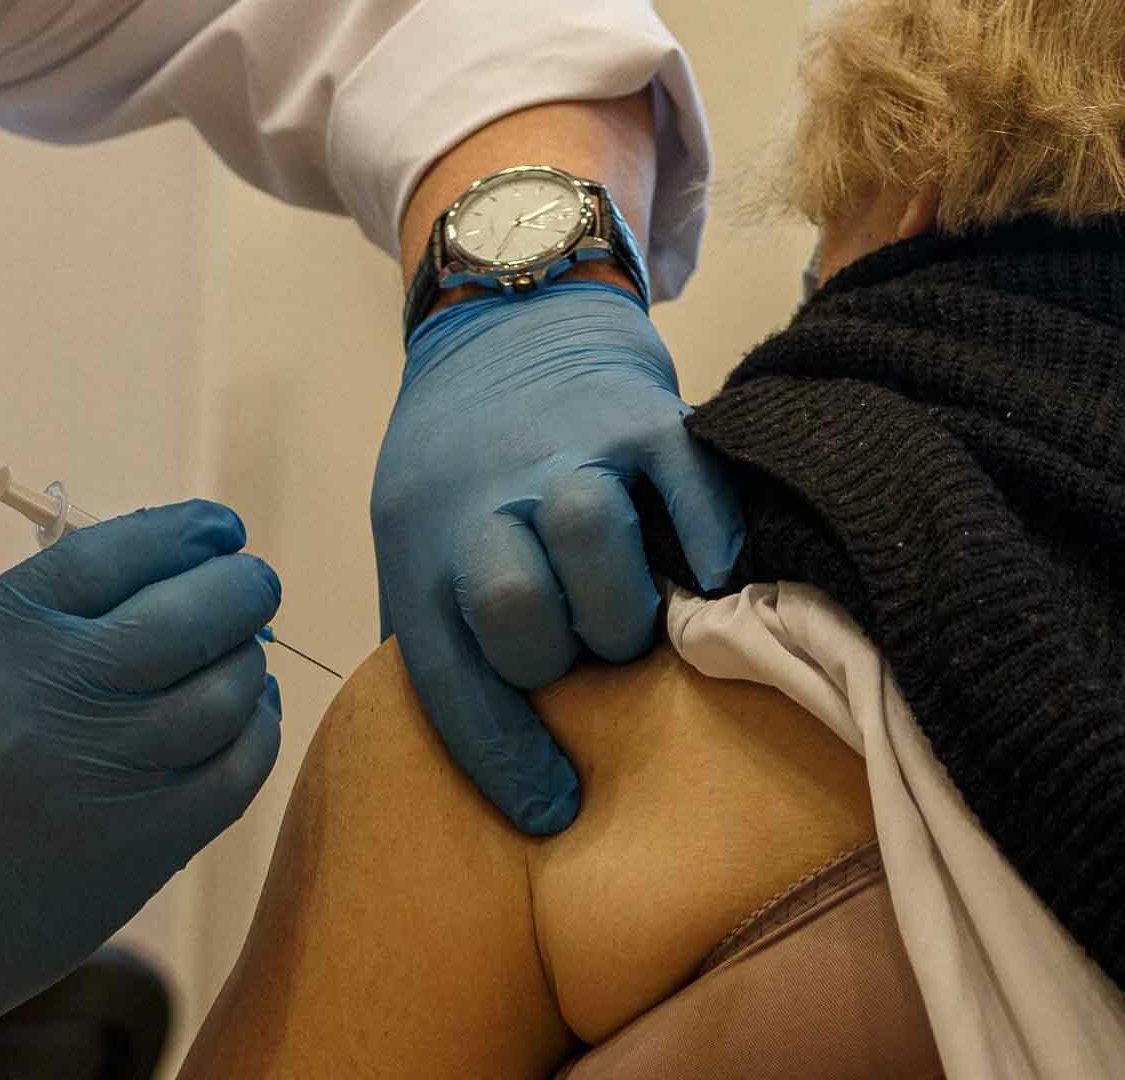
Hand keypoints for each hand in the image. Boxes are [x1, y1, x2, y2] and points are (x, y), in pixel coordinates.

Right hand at [0, 501, 283, 1065]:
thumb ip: (35, 611)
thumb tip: (151, 566)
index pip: (115, 553)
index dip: (182, 531)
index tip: (219, 528)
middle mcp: (56, 698)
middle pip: (190, 615)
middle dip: (241, 587)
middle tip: (252, 583)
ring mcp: (105, 777)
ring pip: (226, 693)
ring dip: (249, 659)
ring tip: (242, 652)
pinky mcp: (140, 850)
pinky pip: (236, 774)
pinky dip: (257, 731)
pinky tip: (248, 716)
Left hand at [371, 283, 744, 834]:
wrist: (507, 313)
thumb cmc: (461, 457)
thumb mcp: (414, 533)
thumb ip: (441, 624)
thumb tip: (486, 750)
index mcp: (420, 543)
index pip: (450, 679)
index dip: (505, 761)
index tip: (552, 811)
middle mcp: (483, 497)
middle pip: (517, 611)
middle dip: (558, 659)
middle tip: (581, 656)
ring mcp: (566, 449)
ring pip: (591, 539)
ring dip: (622, 604)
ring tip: (632, 615)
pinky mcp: (643, 413)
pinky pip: (686, 488)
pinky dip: (709, 539)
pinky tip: (710, 568)